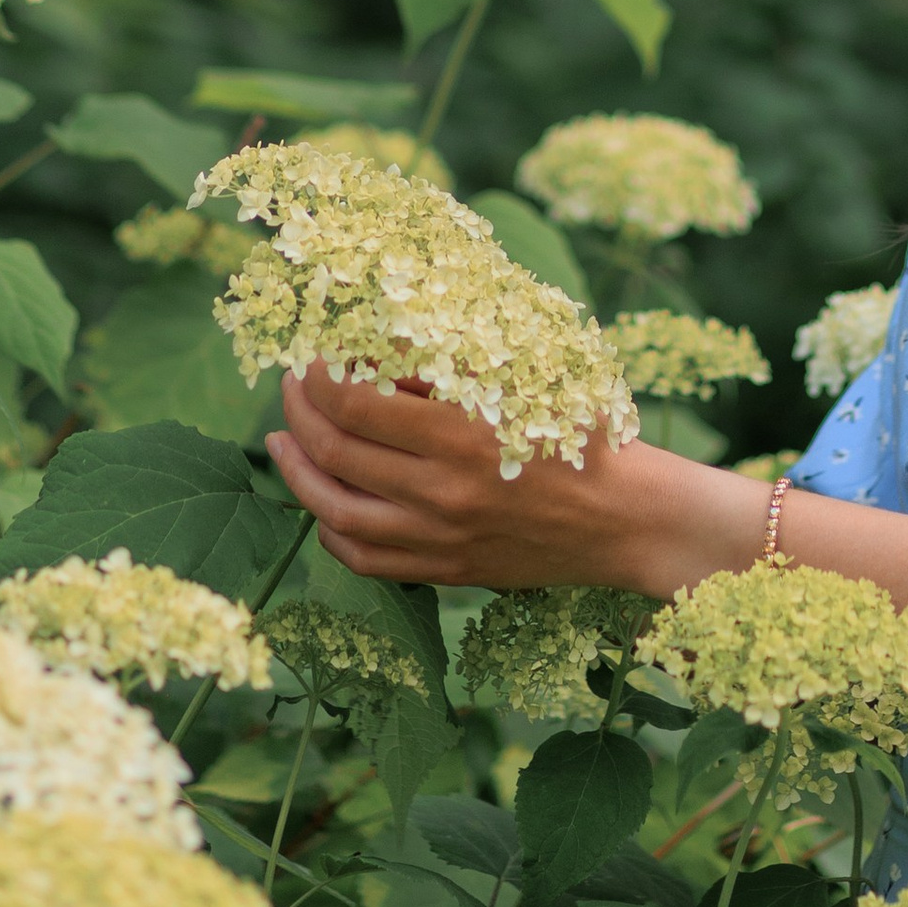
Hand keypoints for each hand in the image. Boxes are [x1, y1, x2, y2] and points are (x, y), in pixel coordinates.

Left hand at [264, 364, 745, 593]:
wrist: (626, 517)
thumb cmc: (583, 430)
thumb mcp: (529, 375)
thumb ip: (457, 360)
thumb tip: (384, 337)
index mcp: (462, 433)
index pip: (357, 402)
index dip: (321, 373)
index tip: (314, 352)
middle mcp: (442, 492)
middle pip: (336, 451)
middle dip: (299, 410)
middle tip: (291, 383)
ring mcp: (440, 539)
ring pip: (336, 511)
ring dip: (297, 472)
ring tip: (281, 442)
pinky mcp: (446, 570)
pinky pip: (365, 558)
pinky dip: (330, 530)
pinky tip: (322, 503)